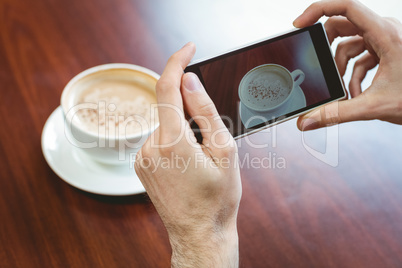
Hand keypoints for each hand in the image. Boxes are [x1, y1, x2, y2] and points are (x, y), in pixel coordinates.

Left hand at [134, 43, 240, 267]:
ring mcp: (142, 157)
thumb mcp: (224, 151)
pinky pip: (158, 140)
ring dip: (183, 131)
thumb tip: (190, 81)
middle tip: (211, 142)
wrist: (199, 233)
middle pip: (170, 108)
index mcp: (173, 141)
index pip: (167, 87)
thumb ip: (206, 112)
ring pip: (165, 125)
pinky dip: (174, 142)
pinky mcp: (140, 165)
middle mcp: (150, 146)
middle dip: (192, 113)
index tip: (189, 49)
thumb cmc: (217, 197)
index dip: (177, 62)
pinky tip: (186, 166)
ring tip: (199, 162)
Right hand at [293, 0, 401, 129]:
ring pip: (350, 45)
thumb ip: (337, 114)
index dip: (318, 10)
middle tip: (319, 68)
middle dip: (328, 52)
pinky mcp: (387, 51)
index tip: (300, 24)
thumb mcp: (374, 106)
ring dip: (342, 69)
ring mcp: (386, 41)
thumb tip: (308, 120)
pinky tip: (356, 94)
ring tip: (344, 92)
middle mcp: (385, 31)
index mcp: (385, 34)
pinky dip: (353, 75)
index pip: (346, 6)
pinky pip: (361, 57)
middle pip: (342, 27)